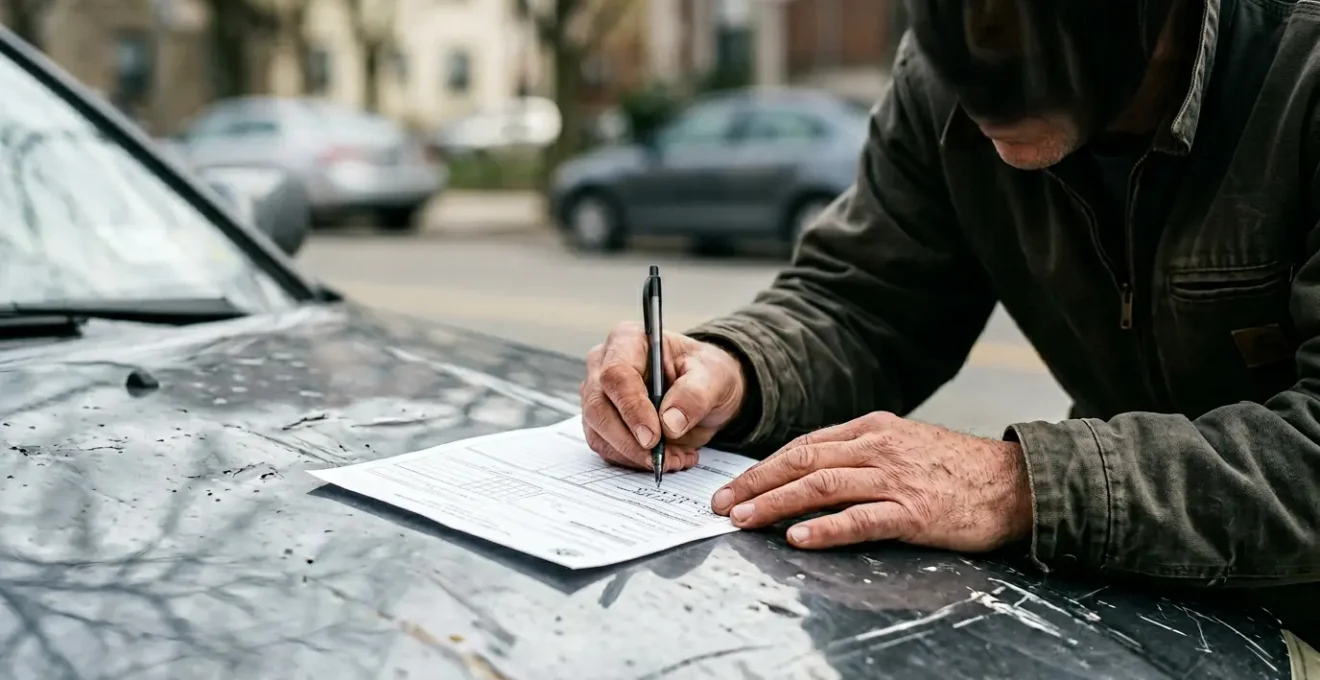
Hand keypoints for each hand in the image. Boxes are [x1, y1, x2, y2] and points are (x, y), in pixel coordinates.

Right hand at [581, 322, 746, 471]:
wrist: (707, 393)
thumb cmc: (706, 374)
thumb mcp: (714, 376)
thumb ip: (694, 394)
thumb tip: (669, 422)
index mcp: (628, 341)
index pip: (616, 374)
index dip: (631, 408)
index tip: (653, 436)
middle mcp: (604, 366)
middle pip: (598, 407)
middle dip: (630, 441)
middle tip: (660, 459)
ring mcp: (599, 396)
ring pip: (599, 433)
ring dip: (635, 456)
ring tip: (675, 459)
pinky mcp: (602, 424)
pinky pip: (608, 449)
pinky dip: (636, 461)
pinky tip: (667, 459)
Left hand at [710, 412, 1032, 552]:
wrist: (1017, 483)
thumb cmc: (958, 469)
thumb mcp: (906, 443)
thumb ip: (862, 451)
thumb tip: (813, 468)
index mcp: (873, 428)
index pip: (805, 444)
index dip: (765, 465)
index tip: (735, 485)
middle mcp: (878, 447)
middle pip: (802, 461)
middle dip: (756, 483)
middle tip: (722, 504)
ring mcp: (895, 478)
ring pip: (821, 486)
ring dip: (776, 503)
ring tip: (744, 519)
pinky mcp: (913, 511)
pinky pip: (860, 519)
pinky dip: (825, 528)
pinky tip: (798, 537)